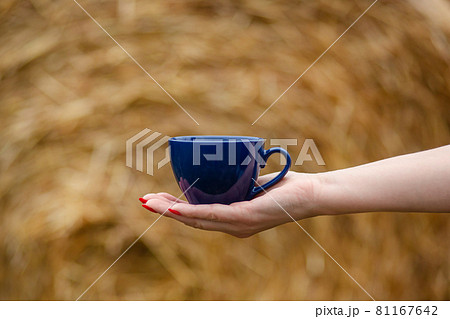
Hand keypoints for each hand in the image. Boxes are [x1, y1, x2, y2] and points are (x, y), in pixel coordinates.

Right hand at [139, 172, 319, 237]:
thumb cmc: (288, 187)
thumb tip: (230, 162)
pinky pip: (213, 214)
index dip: (176, 209)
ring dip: (171, 212)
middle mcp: (234, 227)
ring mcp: (239, 225)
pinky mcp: (245, 219)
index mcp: (234, 220)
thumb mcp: (257, 182)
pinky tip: (174, 209)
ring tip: (150, 204)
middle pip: (193, 219)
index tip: (158, 199)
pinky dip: (191, 211)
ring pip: (197, 219)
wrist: (313, 194)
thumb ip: (242, 178)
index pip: (199, 215)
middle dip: (166, 211)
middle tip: (144, 201)